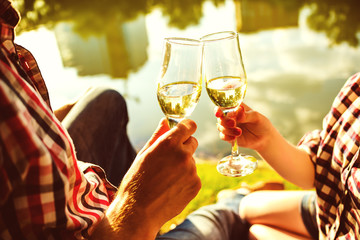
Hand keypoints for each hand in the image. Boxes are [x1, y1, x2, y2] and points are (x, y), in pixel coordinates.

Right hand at [93, 118, 200, 238]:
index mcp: (169, 143)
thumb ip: (158, 135)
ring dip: (183, 165)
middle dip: (183, 147)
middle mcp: (183, 155)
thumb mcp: (143, 154)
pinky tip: (171, 188)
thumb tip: (165, 121)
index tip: (182, 132)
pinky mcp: (196, 185)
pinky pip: (193, 176)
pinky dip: (185, 179)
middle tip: (168, 159)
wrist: (138, 212)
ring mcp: (192, 171)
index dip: (185, 128)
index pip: (189, 125)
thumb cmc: (136, 181)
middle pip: (193, 142)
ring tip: (165, 178)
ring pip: (192, 161)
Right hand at [215, 103, 272, 151]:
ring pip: (220, 127)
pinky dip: (227, 137)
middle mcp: (230, 116)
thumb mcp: (256, 117)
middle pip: (220, 117)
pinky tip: (235, 138)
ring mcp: (228, 126)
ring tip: (239, 132)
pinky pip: (223, 136)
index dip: (219, 109)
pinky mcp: (229, 136)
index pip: (224, 105)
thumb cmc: (261, 124)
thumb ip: (246, 115)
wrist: (264, 138)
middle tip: (233, 123)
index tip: (218, 113)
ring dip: (228, 130)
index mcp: (235, 107)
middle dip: (224, 121)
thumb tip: (238, 110)